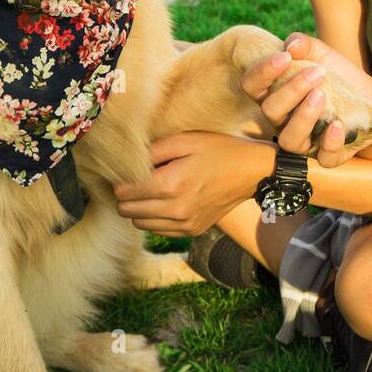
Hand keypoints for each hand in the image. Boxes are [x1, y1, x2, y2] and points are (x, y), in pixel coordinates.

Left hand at [112, 131, 274, 236]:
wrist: (252, 172)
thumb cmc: (218, 150)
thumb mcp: (185, 140)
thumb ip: (153, 151)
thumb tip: (126, 162)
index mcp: (171, 184)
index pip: (123, 192)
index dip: (120, 180)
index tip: (127, 171)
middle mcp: (176, 209)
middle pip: (127, 210)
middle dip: (125, 195)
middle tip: (135, 180)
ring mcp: (184, 224)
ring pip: (139, 223)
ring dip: (138, 208)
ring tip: (150, 190)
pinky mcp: (192, 231)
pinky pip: (158, 230)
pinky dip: (154, 217)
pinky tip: (165, 201)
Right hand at [240, 32, 371, 166]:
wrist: (371, 102)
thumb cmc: (340, 79)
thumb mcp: (326, 56)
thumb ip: (307, 46)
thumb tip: (291, 45)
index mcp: (276, 95)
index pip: (251, 86)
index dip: (262, 72)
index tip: (285, 57)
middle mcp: (284, 121)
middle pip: (270, 111)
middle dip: (292, 90)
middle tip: (317, 73)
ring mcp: (305, 141)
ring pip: (289, 139)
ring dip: (303, 116)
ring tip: (321, 96)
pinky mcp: (328, 155)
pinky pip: (323, 158)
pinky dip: (330, 142)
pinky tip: (338, 125)